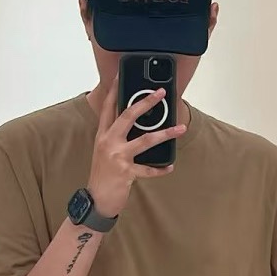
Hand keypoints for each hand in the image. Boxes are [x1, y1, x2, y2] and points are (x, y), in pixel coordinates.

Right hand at [87, 73, 186, 215]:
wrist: (96, 199)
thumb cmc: (102, 174)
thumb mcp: (104, 151)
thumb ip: (116, 137)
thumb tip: (137, 124)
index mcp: (103, 135)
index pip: (108, 107)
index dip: (114, 90)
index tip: (120, 76)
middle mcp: (108, 142)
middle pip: (128, 116)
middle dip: (146, 102)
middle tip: (160, 93)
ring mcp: (117, 156)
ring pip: (145, 140)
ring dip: (166, 133)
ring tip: (180, 129)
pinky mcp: (126, 172)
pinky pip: (148, 169)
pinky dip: (160, 169)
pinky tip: (170, 166)